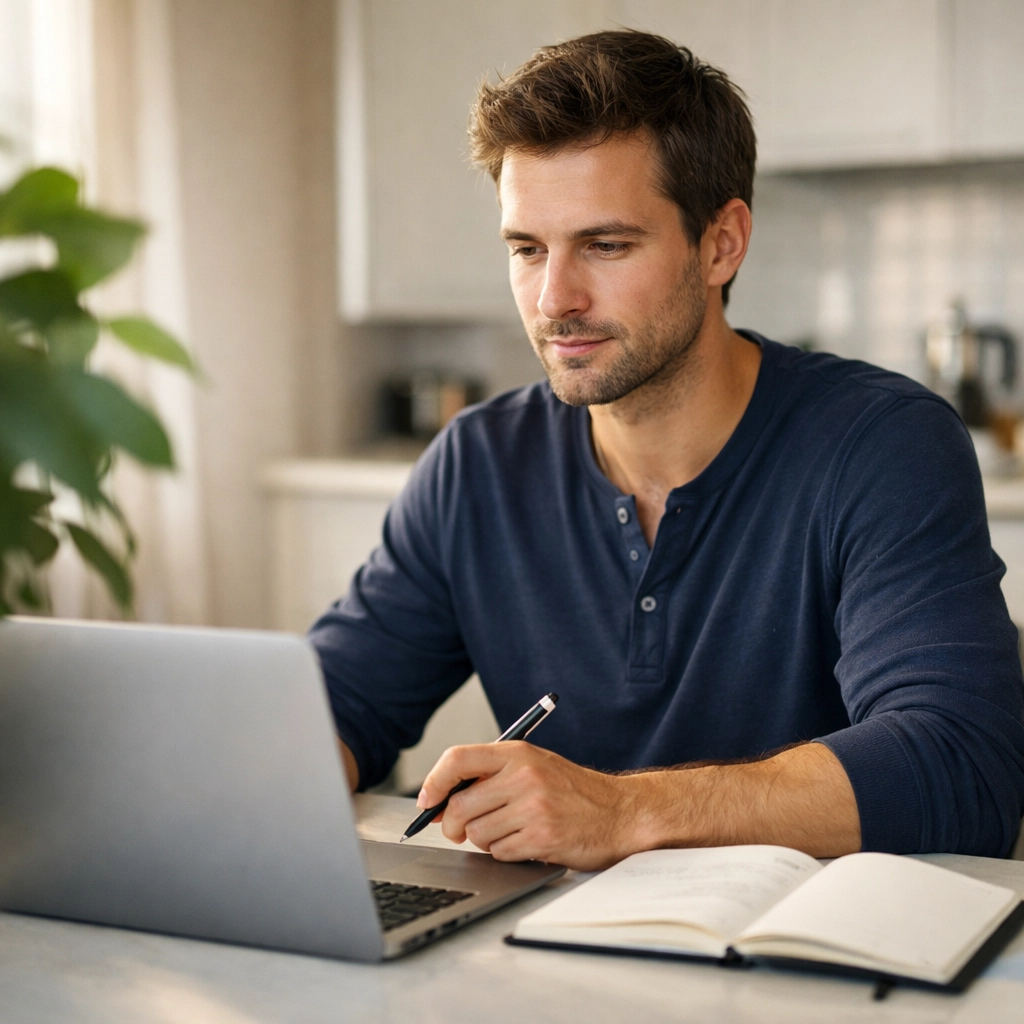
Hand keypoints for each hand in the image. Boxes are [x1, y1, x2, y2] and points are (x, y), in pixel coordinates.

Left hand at [417, 741, 642, 869]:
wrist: (620, 813)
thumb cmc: (573, 792)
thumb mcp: (534, 767)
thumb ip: (491, 776)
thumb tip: (440, 799)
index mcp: (517, 754)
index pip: (457, 759)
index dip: (433, 782)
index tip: (427, 800)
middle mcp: (523, 776)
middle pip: (460, 805)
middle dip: (453, 824)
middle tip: (459, 830)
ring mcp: (533, 807)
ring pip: (476, 834)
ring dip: (484, 840)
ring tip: (509, 831)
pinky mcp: (542, 837)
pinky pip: (498, 853)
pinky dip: (505, 853)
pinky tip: (525, 842)